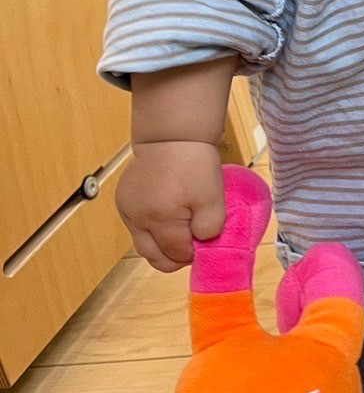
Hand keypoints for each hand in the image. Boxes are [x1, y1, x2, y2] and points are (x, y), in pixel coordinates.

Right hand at [115, 140, 225, 272]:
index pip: (174, 254)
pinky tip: (166, 214)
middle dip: (173, 257)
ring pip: (142, 243)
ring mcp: (126, 210)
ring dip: (161, 243)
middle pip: (152, 257)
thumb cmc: (194, 164)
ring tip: (180, 227)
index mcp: (159, 219)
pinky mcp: (122, 200)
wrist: (172, 135)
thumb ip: (209, 229)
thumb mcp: (213, 198)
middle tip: (191, 245)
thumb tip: (200, 244)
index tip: (203, 242)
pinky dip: (151, 228)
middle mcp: (136, 219)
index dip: (191, 253)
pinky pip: (136, 226)